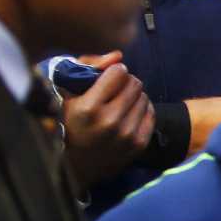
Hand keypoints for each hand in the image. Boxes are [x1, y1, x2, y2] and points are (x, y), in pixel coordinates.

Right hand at [61, 57, 155, 185]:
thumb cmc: (70, 120)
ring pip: (144, 96)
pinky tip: (128, 115)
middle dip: (125, 82)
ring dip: (134, 96)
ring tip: (120, 103)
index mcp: (88, 108)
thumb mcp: (69, 92)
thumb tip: (119, 56)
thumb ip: (90, 67)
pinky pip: (151, 112)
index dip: (113, 71)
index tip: (108, 77)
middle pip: (134, 83)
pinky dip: (141, 109)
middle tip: (115, 90)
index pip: (118, 72)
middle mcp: (109, 122)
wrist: (75, 164)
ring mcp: (126, 135)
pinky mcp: (138, 144)